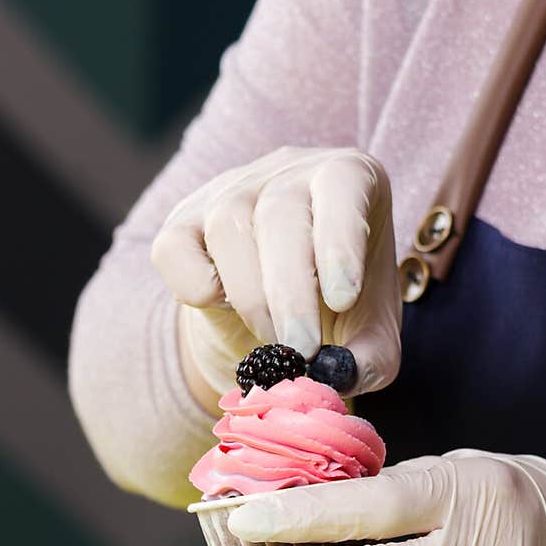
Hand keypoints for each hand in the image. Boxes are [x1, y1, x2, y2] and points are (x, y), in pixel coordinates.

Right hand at [150, 147, 400, 400]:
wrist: (279, 316)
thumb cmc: (337, 311)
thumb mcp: (370, 335)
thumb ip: (370, 357)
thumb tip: (347, 373)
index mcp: (348, 179)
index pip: (342, 182)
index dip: (340, 241)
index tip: (342, 300)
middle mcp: (288, 172)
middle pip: (280, 213)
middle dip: (290, 291)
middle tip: (301, 348)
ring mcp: (231, 189)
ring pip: (229, 226)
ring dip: (251, 295)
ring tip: (273, 339)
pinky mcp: (183, 222)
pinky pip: (175, 249)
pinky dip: (194, 285)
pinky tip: (223, 308)